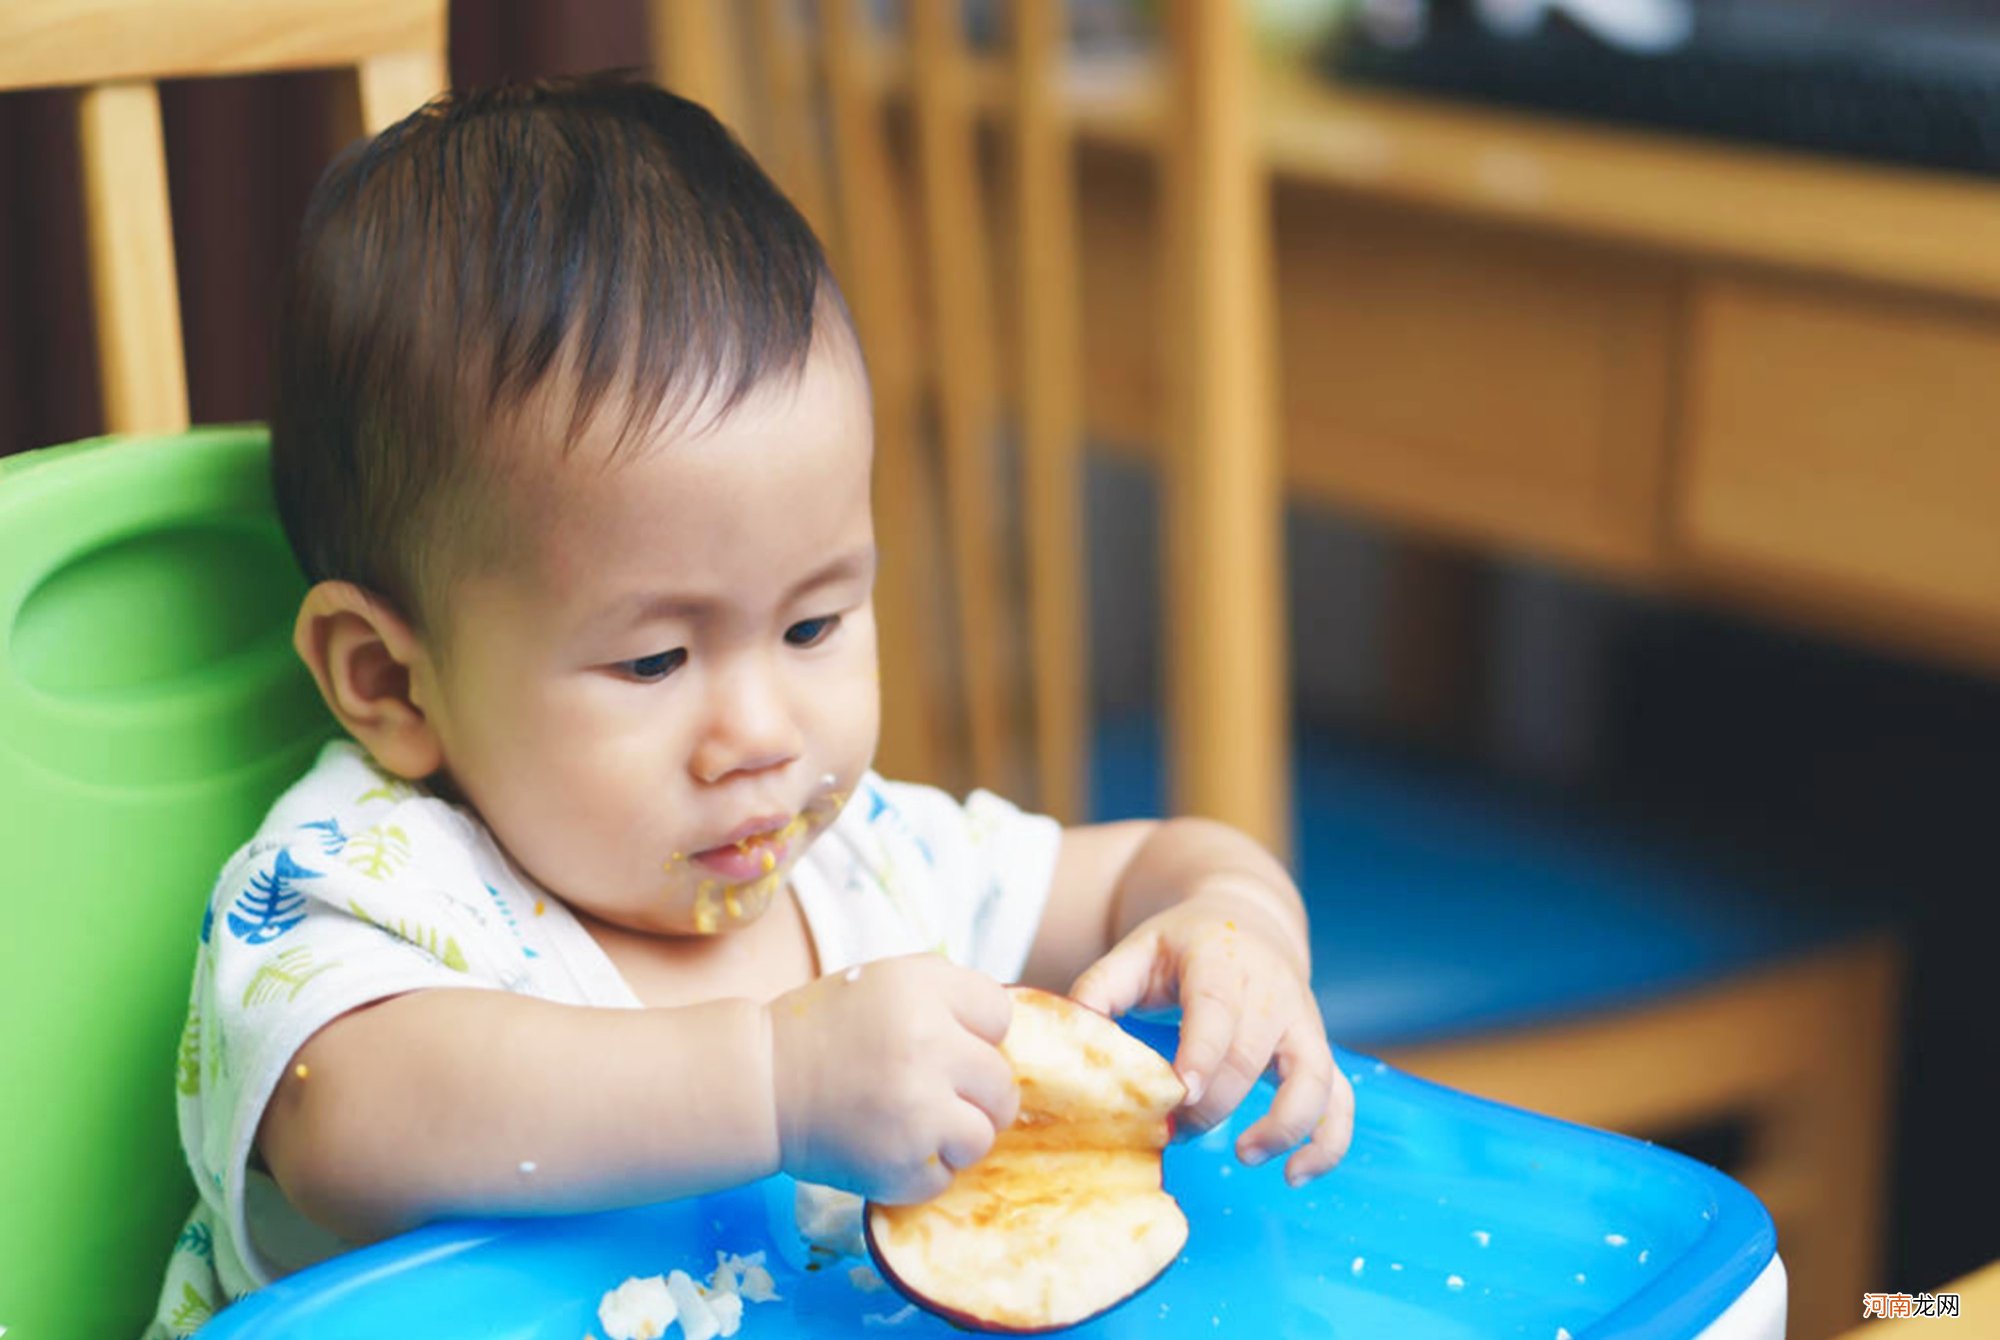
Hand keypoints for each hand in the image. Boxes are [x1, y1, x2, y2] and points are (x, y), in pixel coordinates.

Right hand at [766, 954, 1019, 1202]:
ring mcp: (918, 1109)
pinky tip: (884, 1145)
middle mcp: (928, 1044)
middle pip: (1002, 1083)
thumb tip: (1007, 1036)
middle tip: (929, 1092)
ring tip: (907, 1122)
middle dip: (973, 1092)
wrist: (759, 1084)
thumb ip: (949, 995)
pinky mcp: (902, 1164)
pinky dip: (919, 1171)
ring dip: (951, 1136)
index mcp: (924, 989)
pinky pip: (945, 1177)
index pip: (999, 1015)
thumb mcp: (888, 981)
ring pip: (982, 1136)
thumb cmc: (826, 1031)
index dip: (974, 1032)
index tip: (941, 1041)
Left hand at [1070, 888, 1351, 1185]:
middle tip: (1171, 1132)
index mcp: (1220, 962)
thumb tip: (1071, 1034)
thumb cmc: (1184, 944)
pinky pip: (1340, 1099)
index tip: (1180, 1095)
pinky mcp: (1319, 1050)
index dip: (1202, 1055)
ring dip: (1284, 1125)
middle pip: (1251, 1057)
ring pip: (1315, 1078)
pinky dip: (1328, 1141)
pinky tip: (1295, 1174)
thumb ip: (1101, 987)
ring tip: (1243, 1154)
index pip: (1217, 1011)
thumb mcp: (1139, 949)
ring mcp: (1303, 1022)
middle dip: (1212, 1106)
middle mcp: (1271, 992)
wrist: (1250, 918)